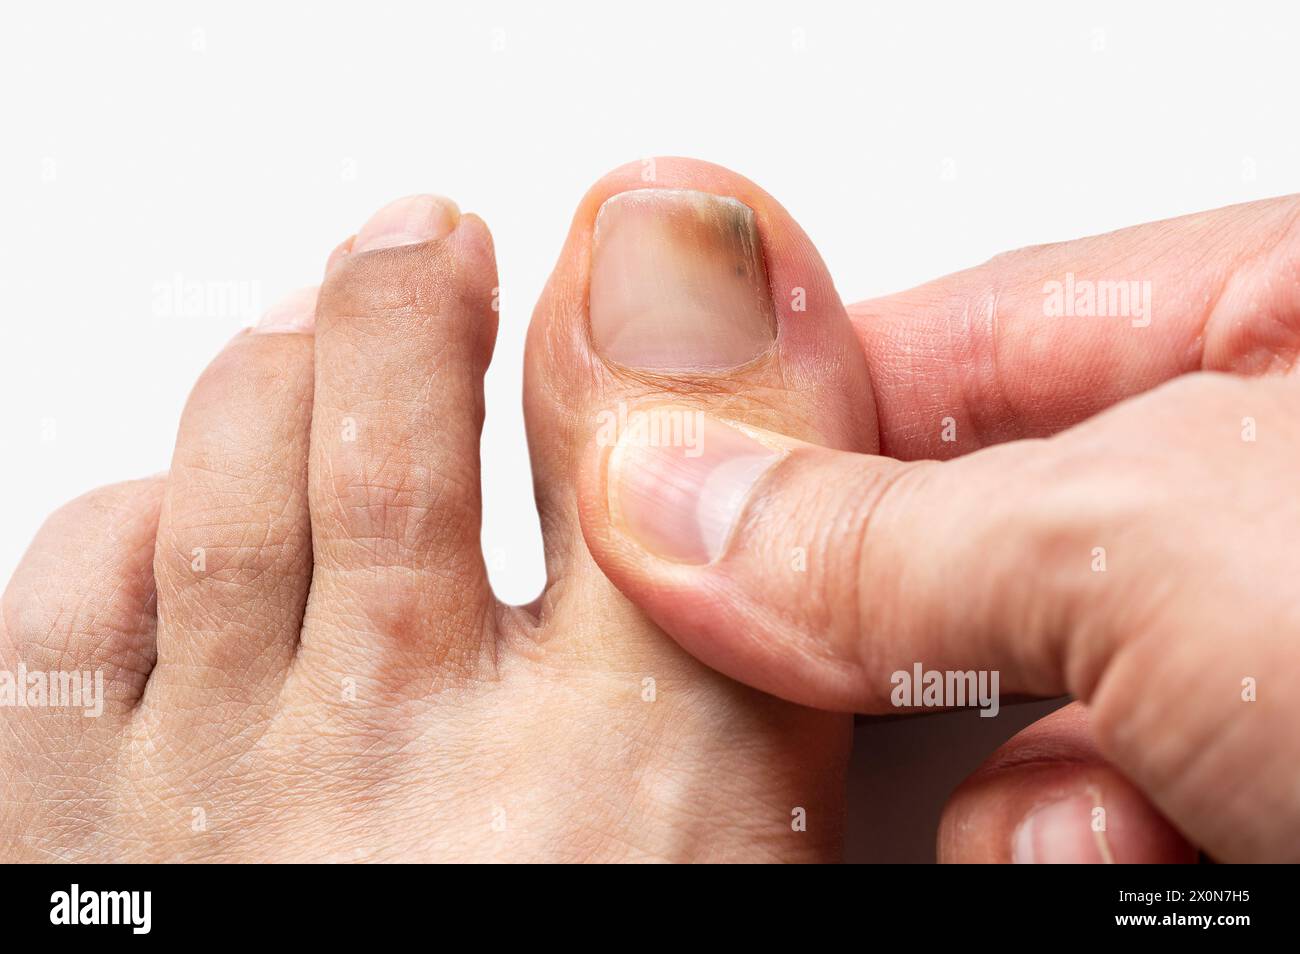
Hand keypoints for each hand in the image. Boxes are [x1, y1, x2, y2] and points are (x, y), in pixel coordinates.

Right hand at [577, 194, 1299, 861]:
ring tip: (1065, 808)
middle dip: (888, 622)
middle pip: (982, 530)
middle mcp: (1278, 482)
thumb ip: (885, 529)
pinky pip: (1100, 811)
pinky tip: (1131, 855)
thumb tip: (675, 500)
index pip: (979, 330)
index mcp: (1288, 316)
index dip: (812, 404)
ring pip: (1031, 700)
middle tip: (792, 659)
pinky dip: (1070, 850)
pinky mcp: (1274, 784)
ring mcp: (1281, 642)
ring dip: (1003, 785)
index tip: (685, 473)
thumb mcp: (1147, 544)